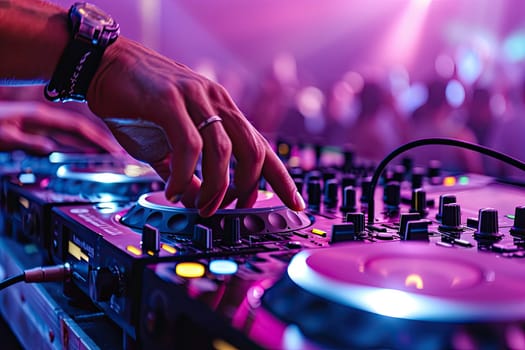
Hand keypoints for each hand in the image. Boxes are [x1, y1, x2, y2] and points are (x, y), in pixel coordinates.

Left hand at [0, 101, 122, 154]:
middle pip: (82, 131)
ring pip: (74, 136)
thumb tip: (50, 148)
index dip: (97, 138)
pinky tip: (86, 153)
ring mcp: (41, 125)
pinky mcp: (36, 132)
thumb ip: (27, 142)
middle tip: (120, 154)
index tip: (113, 149)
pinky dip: (78, 147)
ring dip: (93, 145)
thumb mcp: (3, 135)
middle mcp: (44, 119)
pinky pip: (64, 140)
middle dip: (102, 142)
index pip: (78, 127)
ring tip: (111, 155)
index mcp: (40, 116)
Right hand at [87, 37, 304, 216]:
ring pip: (224, 151)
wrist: (104, 67)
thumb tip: (199, 199)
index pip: (262, 146)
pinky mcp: (170, 101)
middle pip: (253, 150)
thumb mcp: (171, 143)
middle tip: (232, 207)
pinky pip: (189, 146)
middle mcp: (216, 101)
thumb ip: (189, 170)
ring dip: (216, 187)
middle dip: (249, 187)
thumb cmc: (139, 104)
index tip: (295, 203)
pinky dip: (184, 176)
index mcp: (222, 110)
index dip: (282, 178)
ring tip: (202, 206)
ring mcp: (195, 98)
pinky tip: (175, 191)